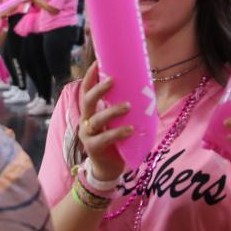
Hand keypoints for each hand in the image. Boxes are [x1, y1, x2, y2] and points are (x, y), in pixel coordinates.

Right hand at [76, 61, 133, 182]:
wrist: (109, 169)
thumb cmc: (116, 142)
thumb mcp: (117, 122)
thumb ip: (123, 110)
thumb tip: (145, 91)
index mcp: (90, 112)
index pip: (86, 90)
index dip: (90, 77)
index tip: (98, 62)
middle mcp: (85, 121)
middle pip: (87, 101)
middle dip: (99, 89)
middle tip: (113, 80)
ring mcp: (87, 135)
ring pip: (96, 119)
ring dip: (112, 110)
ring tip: (128, 106)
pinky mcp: (93, 148)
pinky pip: (104, 138)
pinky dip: (118, 133)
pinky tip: (130, 130)